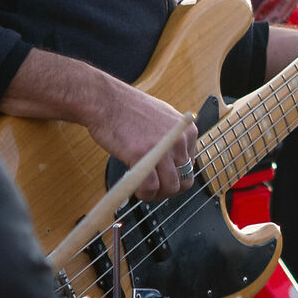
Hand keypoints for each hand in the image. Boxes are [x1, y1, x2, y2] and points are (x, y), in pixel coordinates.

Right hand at [88, 77, 197, 198]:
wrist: (106, 101)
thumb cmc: (128, 110)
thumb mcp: (163, 119)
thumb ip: (172, 139)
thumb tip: (173, 160)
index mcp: (187, 131)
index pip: (190, 166)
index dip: (175, 177)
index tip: (162, 180)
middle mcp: (180, 140)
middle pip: (185, 180)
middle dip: (169, 191)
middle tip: (155, 191)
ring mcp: (163, 148)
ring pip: (170, 187)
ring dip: (157, 195)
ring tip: (144, 192)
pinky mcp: (143, 155)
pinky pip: (150, 186)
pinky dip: (144, 194)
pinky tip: (136, 190)